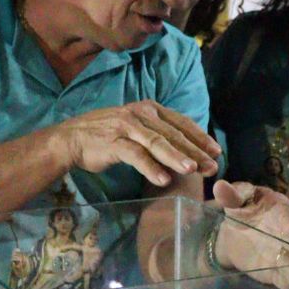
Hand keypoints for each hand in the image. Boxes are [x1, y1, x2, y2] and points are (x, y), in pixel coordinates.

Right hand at [57, 101, 220, 187]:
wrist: (72, 138)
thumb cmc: (107, 136)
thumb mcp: (137, 129)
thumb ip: (159, 135)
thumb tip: (187, 151)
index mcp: (150, 109)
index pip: (181, 123)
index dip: (200, 137)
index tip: (217, 152)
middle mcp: (141, 114)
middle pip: (174, 135)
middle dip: (195, 152)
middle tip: (212, 167)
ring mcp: (127, 126)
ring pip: (158, 143)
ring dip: (176, 158)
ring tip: (192, 171)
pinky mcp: (114, 142)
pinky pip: (136, 156)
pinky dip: (151, 168)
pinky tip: (164, 180)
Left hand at [211, 180, 288, 288]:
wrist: (237, 233)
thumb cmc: (243, 210)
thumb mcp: (236, 201)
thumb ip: (231, 196)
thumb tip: (220, 187)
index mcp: (278, 210)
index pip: (285, 215)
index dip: (288, 222)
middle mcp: (288, 233)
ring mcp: (284, 254)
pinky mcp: (277, 271)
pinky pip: (284, 281)